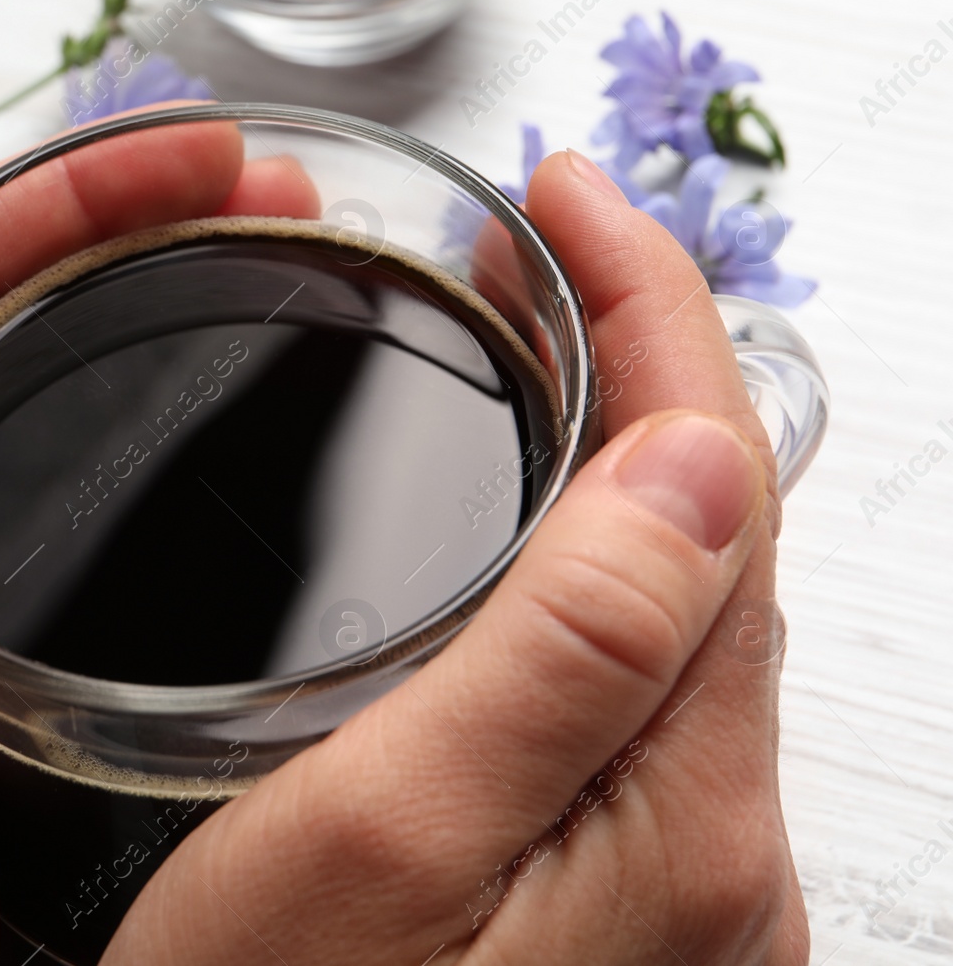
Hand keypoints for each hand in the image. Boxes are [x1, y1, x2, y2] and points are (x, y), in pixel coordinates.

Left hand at [0, 115, 309, 964]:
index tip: (200, 161)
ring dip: (151, 305)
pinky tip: (225, 410)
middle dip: (131, 227)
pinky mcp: (2, 648)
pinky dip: (146, 418)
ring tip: (278, 264)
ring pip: (44, 385)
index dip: (64, 191)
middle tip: (271, 199)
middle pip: (0, 307)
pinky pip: (71, 488)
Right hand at [104, 152, 807, 964]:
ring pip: (676, 599)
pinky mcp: (613, 895)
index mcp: (674, 815)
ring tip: (524, 346)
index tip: (562, 198)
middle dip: (643, 353)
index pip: (714, 481)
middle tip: (535, 252)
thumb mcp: (378, 850)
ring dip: (616, 449)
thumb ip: (563, 660)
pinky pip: (633, 679)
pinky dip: (590, 561)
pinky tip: (520, 533)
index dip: (651, 308)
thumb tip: (698, 458)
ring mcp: (670, 876)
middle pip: (716, 531)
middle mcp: (709, 845)